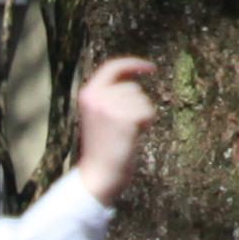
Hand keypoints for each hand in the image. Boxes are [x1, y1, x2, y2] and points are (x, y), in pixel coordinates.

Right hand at [67, 55, 161, 202]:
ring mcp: (109, 107)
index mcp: (87, 94)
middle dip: (136, 105)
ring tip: (126, 133)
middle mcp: (95, 97)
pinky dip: (147, 123)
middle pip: (132, 88)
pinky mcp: (124, 118)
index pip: (112, 67)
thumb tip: (134, 80)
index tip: (151, 69)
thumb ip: (111, 96)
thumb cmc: (103, 148)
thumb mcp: (100, 115)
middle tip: (124, 128)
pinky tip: (135, 136)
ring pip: (142, 100)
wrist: (99, 175)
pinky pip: (147, 111)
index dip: (133, 64)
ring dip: (141, 116)